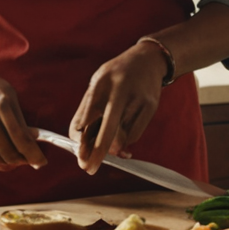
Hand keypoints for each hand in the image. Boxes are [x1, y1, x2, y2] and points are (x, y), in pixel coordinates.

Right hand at [0, 63, 46, 171]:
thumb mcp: (9, 95)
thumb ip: (20, 118)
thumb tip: (34, 138)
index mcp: (1, 103)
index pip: (20, 136)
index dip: (33, 153)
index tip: (42, 162)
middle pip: (8, 150)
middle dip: (23, 160)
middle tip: (31, 161)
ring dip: (11, 164)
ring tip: (19, 160)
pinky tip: (4, 157)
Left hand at [69, 41, 166, 173]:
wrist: (148, 60)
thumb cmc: (116, 75)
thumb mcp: (97, 83)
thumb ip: (87, 109)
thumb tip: (78, 138)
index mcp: (102, 82)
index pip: (88, 113)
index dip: (82, 135)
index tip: (78, 153)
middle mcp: (121, 91)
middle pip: (109, 129)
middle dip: (98, 152)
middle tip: (88, 169)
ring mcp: (138, 100)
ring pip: (122, 137)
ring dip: (111, 148)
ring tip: (103, 149)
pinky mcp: (150, 107)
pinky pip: (134, 135)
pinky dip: (124, 141)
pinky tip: (120, 136)